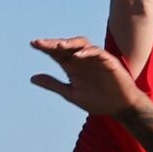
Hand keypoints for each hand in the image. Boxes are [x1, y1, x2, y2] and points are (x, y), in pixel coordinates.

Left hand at [30, 37, 152, 117]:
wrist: (120, 108)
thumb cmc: (98, 101)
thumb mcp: (71, 94)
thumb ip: (54, 84)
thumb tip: (32, 78)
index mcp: (72, 66)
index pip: (56, 53)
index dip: (45, 47)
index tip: (33, 44)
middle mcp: (82, 59)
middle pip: (66, 46)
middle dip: (53, 44)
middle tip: (40, 43)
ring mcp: (95, 59)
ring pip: (81, 43)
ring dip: (70, 43)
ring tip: (58, 46)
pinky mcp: (108, 61)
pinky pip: (97, 52)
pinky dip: (87, 52)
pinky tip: (77, 56)